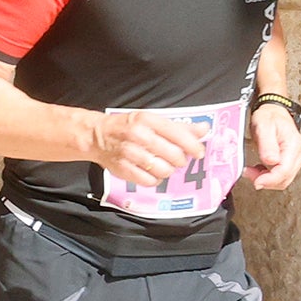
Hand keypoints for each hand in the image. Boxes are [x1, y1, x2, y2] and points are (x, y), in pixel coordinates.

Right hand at [91, 111, 207, 188]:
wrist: (97, 135)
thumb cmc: (128, 126)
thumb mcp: (152, 120)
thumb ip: (178, 126)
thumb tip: (204, 129)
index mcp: (147, 120)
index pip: (178, 134)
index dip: (193, 146)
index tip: (198, 152)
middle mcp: (138, 135)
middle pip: (174, 155)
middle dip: (180, 159)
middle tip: (176, 158)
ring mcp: (130, 153)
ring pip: (163, 170)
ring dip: (168, 170)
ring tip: (162, 165)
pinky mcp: (123, 169)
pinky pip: (150, 181)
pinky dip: (155, 179)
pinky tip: (151, 173)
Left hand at [245, 103, 300, 189]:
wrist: (273, 111)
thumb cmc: (269, 116)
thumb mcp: (264, 126)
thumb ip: (267, 144)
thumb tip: (270, 161)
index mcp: (293, 146)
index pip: (284, 171)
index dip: (269, 179)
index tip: (255, 181)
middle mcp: (298, 154)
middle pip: (284, 179)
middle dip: (266, 181)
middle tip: (248, 173)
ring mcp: (296, 158)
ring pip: (283, 180)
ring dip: (266, 180)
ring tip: (252, 171)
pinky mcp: (290, 161)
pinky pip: (281, 175)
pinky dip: (268, 176)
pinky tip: (259, 170)